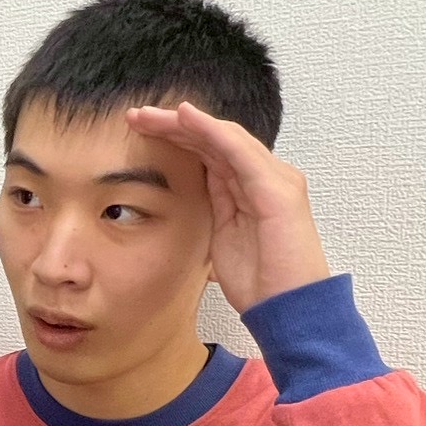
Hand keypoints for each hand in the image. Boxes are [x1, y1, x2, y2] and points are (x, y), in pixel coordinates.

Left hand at [126, 101, 331, 312]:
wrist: (290, 311)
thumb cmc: (261, 283)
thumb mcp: (224, 240)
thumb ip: (216, 209)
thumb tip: (193, 194)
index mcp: (251, 188)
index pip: (211, 151)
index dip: (176, 138)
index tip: (138, 132)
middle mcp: (265, 177)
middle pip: (215, 139)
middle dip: (173, 126)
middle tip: (135, 116)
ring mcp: (274, 179)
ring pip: (224, 137)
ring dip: (184, 123)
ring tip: (149, 114)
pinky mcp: (276, 189)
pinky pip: (238, 151)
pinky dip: (211, 131)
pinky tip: (185, 117)